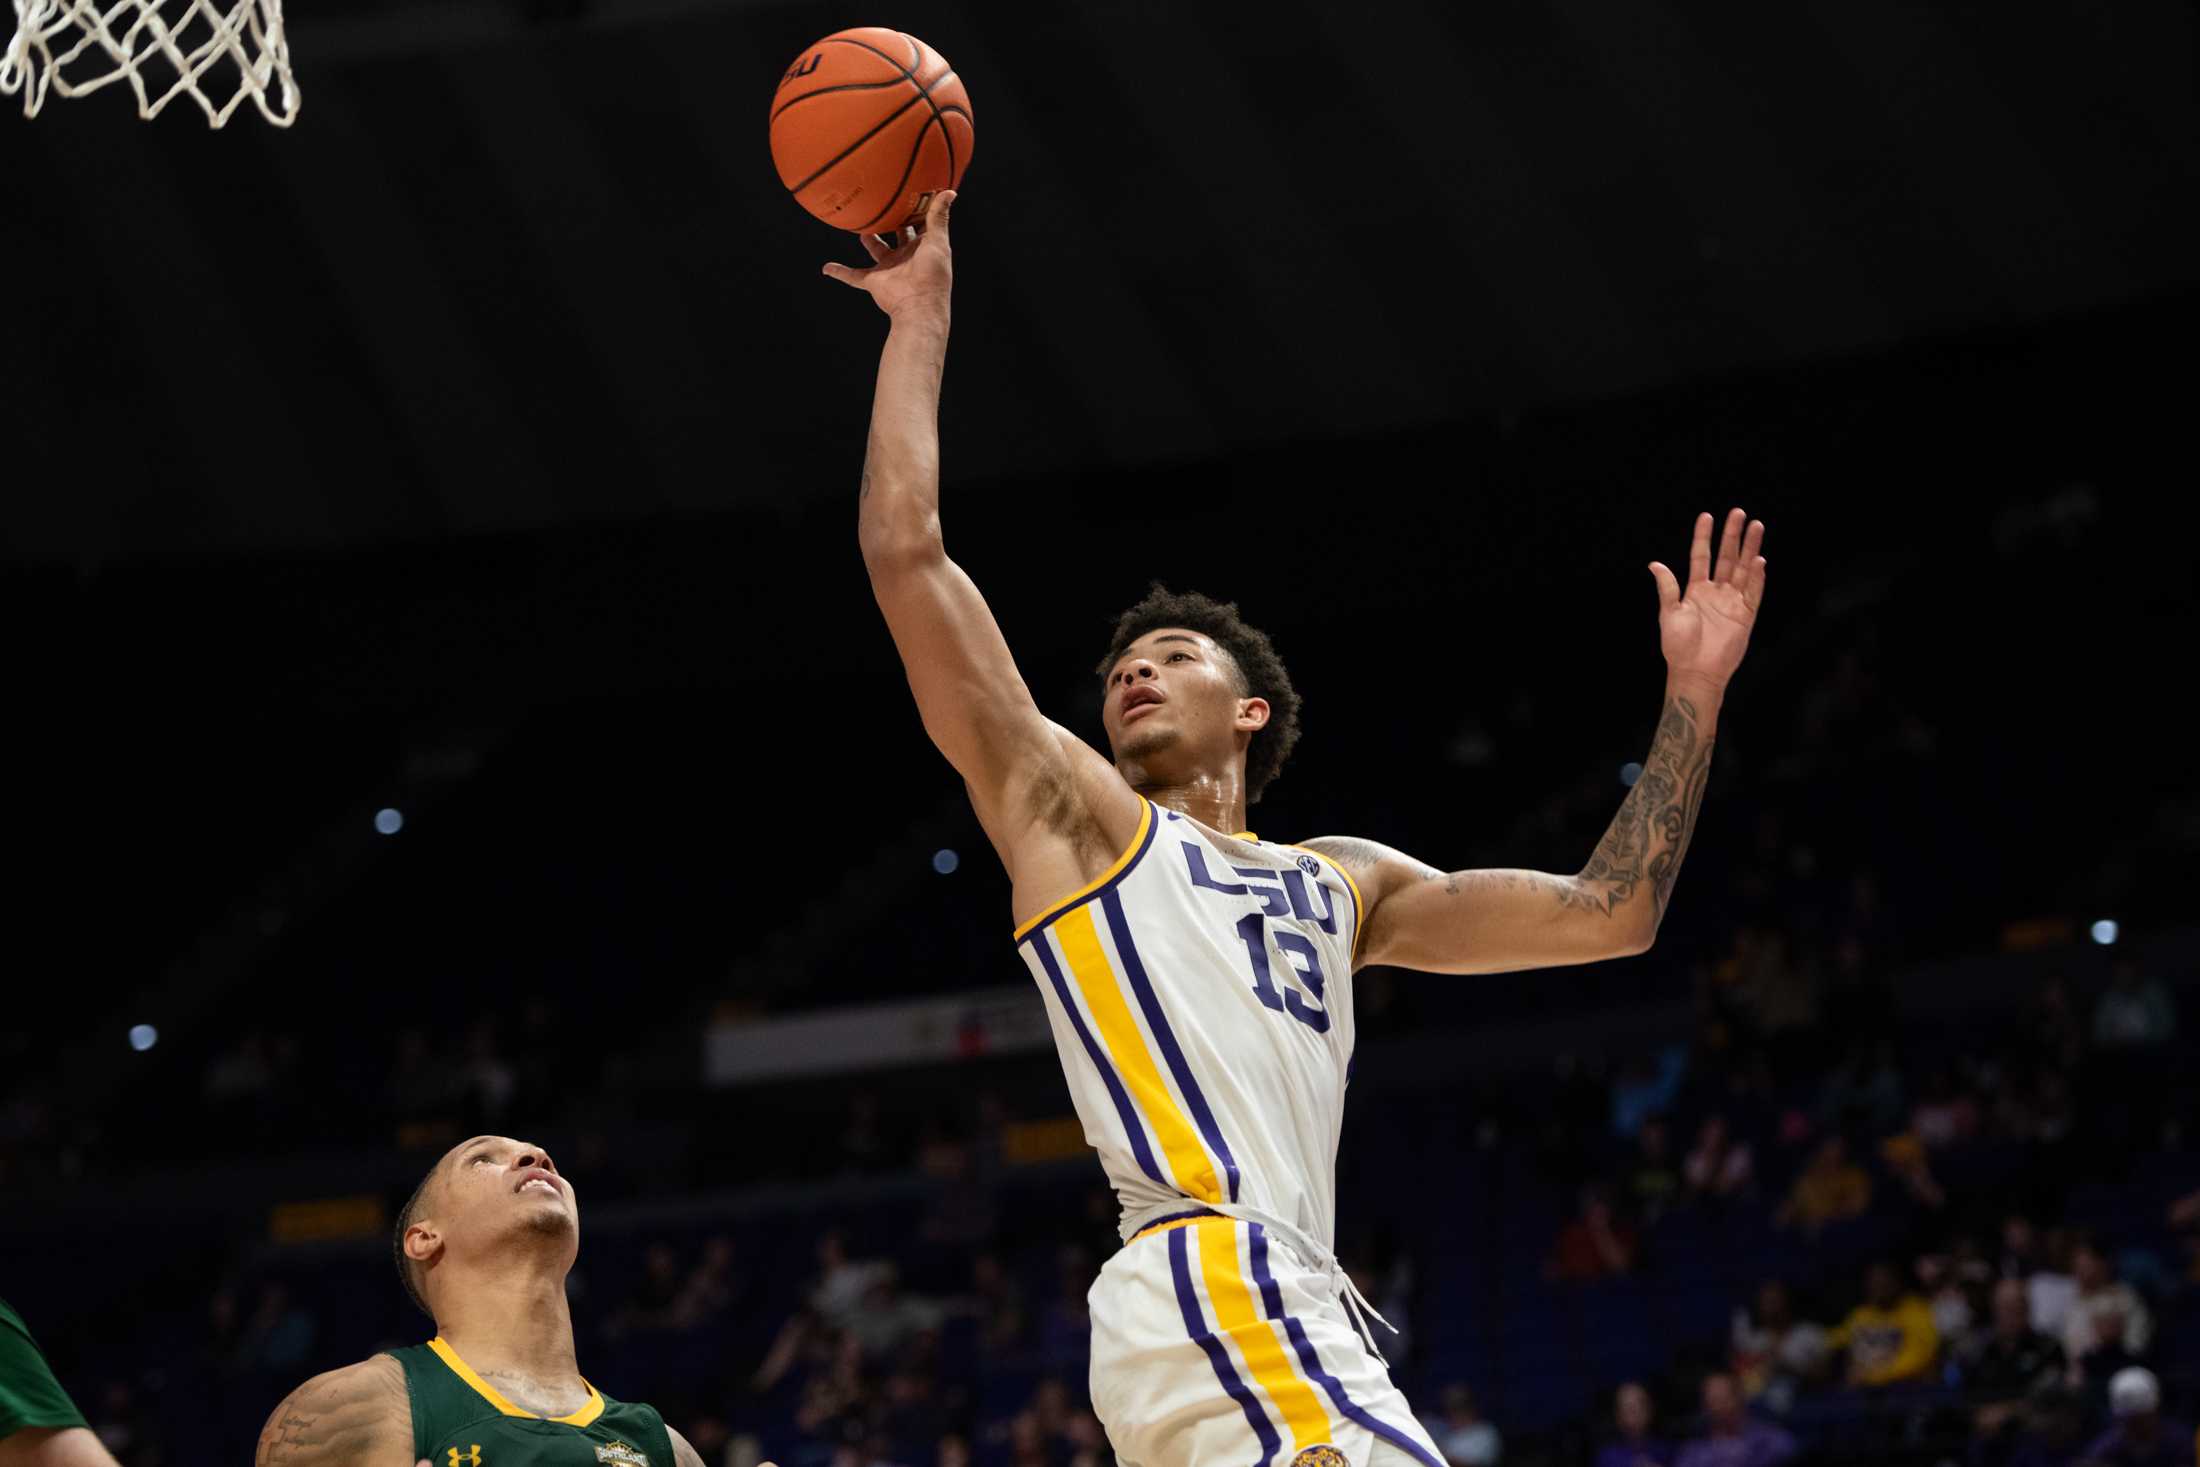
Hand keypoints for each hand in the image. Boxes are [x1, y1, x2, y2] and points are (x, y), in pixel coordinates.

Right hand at [822, 190, 954, 317]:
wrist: (918, 306)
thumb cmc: (933, 275)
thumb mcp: (937, 241)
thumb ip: (939, 217)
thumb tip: (950, 191)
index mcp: (923, 247)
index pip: (921, 225)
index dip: (917, 210)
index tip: (911, 191)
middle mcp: (906, 256)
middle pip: (898, 234)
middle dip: (893, 221)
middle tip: (884, 203)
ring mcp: (889, 268)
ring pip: (876, 249)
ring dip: (869, 239)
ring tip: (861, 225)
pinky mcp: (874, 281)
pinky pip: (853, 276)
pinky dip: (840, 272)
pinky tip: (826, 268)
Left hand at [1650, 508, 1765, 694]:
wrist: (1694, 670)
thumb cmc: (1678, 645)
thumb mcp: (1669, 612)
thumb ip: (1667, 587)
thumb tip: (1654, 564)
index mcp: (1695, 590)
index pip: (1701, 556)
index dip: (1704, 537)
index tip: (1707, 516)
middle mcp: (1716, 592)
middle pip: (1727, 557)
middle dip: (1732, 535)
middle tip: (1739, 513)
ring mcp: (1732, 602)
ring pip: (1744, 569)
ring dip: (1749, 548)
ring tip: (1756, 526)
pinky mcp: (1746, 615)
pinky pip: (1753, 591)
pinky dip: (1757, 576)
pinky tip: (1759, 559)